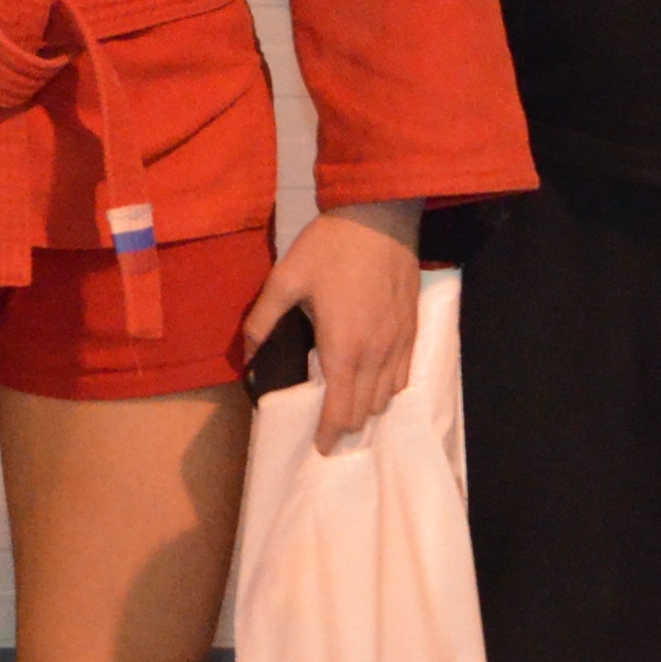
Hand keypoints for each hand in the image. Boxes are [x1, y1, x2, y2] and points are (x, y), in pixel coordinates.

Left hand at [238, 200, 421, 450]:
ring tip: (351, 406)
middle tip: (330, 428)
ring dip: (370, 408)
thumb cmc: (330, 247)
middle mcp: (376, 354)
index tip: (321, 447)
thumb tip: (246, 353)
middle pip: (367, 411)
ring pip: (389, 397)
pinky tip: (376, 380)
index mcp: (343, 348)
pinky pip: (405, 375)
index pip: (341, 411)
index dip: (330, 435)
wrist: (380, 214)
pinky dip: (390, 388)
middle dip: (347, 426)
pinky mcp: (413, 328)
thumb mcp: (285, 278)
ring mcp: (399, 342)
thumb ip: (262, 319)